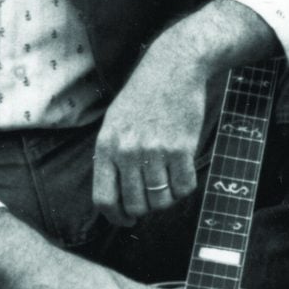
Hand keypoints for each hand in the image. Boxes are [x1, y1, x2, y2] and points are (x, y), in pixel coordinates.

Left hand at [93, 33, 211, 221]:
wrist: (173, 67)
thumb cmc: (143, 97)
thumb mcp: (114, 123)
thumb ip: (112, 158)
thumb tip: (115, 198)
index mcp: (107, 146)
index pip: (104, 199)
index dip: (116, 217)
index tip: (127, 220)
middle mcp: (127, 151)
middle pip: (135, 205)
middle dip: (145, 209)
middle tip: (152, 197)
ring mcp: (155, 150)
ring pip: (160, 200)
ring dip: (166, 199)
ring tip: (168, 184)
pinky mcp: (181, 148)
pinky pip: (184, 187)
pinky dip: (184, 188)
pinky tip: (182, 174)